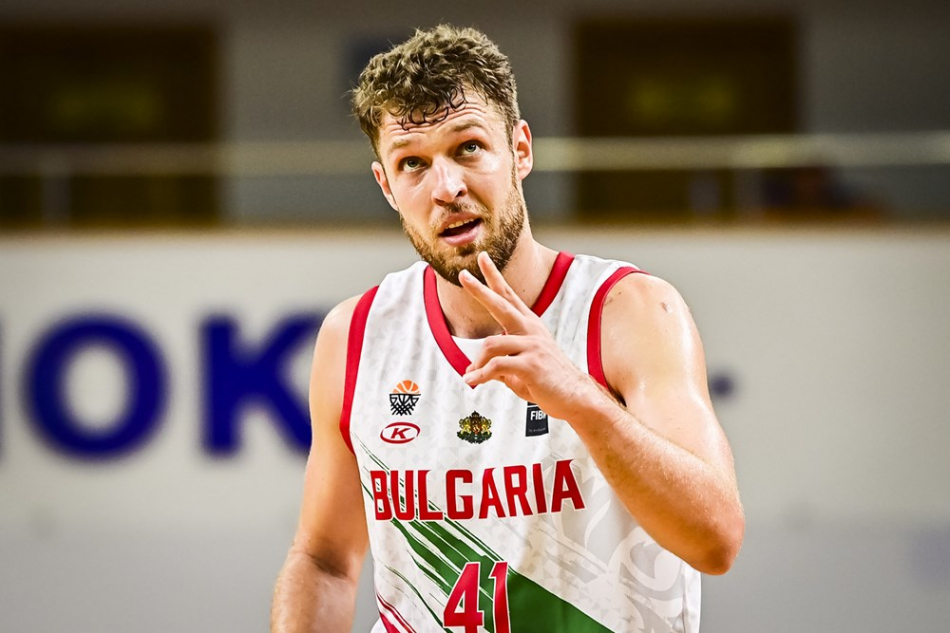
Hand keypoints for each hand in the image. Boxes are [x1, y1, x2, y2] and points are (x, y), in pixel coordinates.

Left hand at [460, 252, 602, 420]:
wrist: (576, 398)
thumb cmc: (549, 384)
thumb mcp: (520, 371)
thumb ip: (499, 366)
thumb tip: (476, 371)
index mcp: (530, 327)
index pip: (509, 296)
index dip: (494, 277)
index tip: (482, 258)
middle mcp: (531, 331)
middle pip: (501, 304)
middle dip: (480, 289)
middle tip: (463, 274)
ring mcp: (532, 346)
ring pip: (491, 344)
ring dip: (477, 363)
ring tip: (471, 376)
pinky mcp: (531, 364)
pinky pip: (496, 366)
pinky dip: (481, 375)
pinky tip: (472, 382)